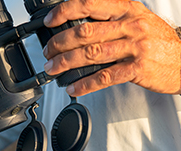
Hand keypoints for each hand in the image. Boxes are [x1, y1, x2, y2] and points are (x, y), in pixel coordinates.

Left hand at [42, 0, 180, 95]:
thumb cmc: (157, 42)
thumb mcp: (137, 20)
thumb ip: (110, 21)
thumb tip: (77, 29)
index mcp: (127, 9)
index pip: (90, 3)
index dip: (65, 11)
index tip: (50, 21)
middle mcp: (130, 25)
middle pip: (85, 31)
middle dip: (60, 43)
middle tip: (48, 52)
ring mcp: (134, 47)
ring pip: (92, 53)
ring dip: (66, 63)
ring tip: (53, 69)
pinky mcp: (137, 69)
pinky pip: (105, 77)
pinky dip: (85, 83)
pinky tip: (74, 88)